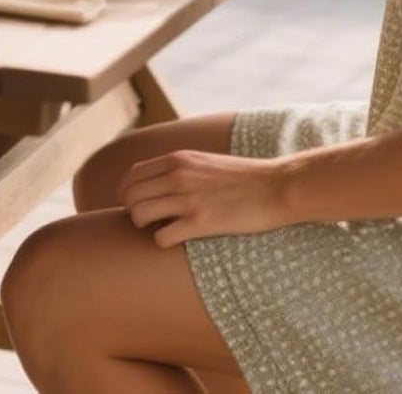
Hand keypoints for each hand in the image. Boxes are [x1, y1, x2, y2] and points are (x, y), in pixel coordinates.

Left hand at [120, 148, 294, 246]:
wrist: (275, 186)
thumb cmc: (242, 177)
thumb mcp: (204, 161)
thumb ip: (179, 168)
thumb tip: (159, 180)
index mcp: (176, 159)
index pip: (131, 175)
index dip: (126, 193)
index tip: (134, 204)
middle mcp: (176, 176)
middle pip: (130, 196)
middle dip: (131, 210)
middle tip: (145, 221)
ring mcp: (187, 199)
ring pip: (139, 215)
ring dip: (143, 226)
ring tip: (157, 229)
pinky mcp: (201, 223)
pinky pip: (161, 236)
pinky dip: (161, 241)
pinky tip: (174, 240)